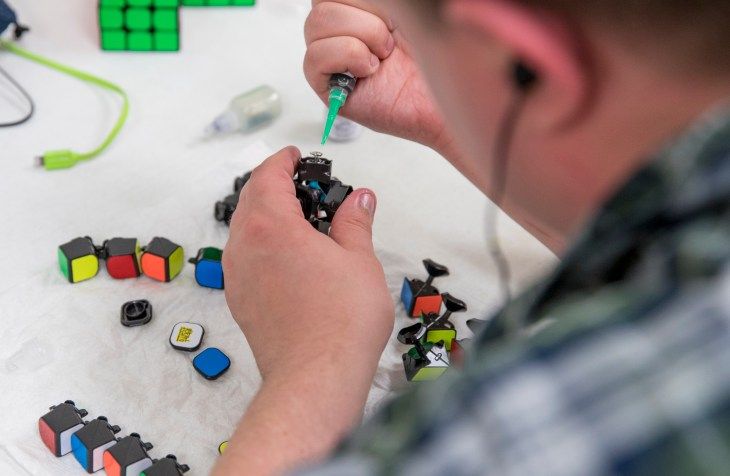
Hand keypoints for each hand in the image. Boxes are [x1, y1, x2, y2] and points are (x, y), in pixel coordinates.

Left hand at [216, 147, 393, 474]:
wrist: (316, 378)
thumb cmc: (341, 321)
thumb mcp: (359, 260)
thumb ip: (355, 221)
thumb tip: (360, 199)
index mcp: (271, 226)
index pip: (268, 175)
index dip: (283, 160)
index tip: (296, 156)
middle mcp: (244, 247)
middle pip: (251, 199)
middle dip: (275, 184)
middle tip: (305, 186)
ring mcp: (237, 276)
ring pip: (244, 229)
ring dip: (267, 215)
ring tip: (301, 221)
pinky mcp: (239, 300)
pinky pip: (244, 257)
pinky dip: (262, 243)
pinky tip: (290, 256)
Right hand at [304, 0, 452, 152]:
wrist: (439, 100)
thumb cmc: (433, 60)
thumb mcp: (407, 13)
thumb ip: (380, 1)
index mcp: (359, 11)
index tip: (393, 16)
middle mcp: (342, 31)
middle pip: (322, 2)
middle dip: (366, 14)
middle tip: (391, 38)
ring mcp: (332, 57)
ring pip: (316, 23)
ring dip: (362, 35)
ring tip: (383, 56)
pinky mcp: (327, 86)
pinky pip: (314, 57)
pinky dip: (348, 56)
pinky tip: (370, 70)